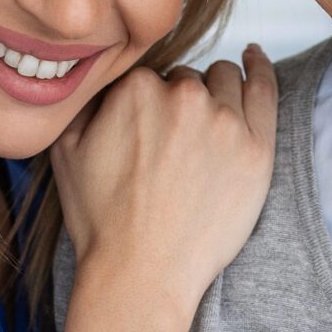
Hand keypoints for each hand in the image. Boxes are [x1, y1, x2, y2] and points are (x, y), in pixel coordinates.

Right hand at [51, 45, 277, 315]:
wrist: (140, 274)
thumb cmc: (102, 221)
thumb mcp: (66, 150)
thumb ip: (85, 100)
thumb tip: (101, 75)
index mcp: (135, 88)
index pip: (150, 77)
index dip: (148, 107)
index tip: (148, 134)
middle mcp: (183, 95)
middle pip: (188, 79)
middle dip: (181, 104)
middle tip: (174, 148)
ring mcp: (225, 120)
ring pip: (224, 80)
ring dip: (216, 94)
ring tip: (207, 129)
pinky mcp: (257, 146)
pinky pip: (265, 88)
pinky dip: (260, 67)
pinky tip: (254, 58)